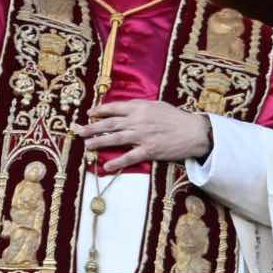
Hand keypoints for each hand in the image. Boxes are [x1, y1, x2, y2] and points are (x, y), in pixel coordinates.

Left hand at [76, 100, 210, 171]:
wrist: (193, 131)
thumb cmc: (176, 118)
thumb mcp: (157, 106)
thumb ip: (140, 107)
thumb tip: (125, 109)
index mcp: (140, 107)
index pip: (115, 108)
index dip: (100, 110)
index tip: (89, 113)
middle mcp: (138, 120)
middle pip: (110, 124)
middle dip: (92, 127)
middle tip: (78, 130)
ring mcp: (142, 136)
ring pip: (115, 139)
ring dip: (99, 142)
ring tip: (86, 145)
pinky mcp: (149, 150)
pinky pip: (129, 157)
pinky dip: (117, 162)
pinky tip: (106, 166)